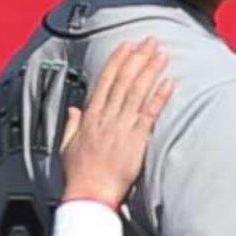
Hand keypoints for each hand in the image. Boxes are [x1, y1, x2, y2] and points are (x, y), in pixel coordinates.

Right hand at [60, 39, 173, 209]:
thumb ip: (71, 125)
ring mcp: (121, 127)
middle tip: (150, 41)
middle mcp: (105, 117)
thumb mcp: (67, 146)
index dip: (117, 61)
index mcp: (90, 117)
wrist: (90, 194)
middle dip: (138, 58)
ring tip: (162, 54)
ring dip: (150, 70)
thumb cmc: (79, 175)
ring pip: (137, 91)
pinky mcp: (135, 140)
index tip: (127, 46)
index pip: (105, 81)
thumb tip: (74, 109)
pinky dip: (159, 97)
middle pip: (124, 80)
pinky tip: (169, 83)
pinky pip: (149, 114)